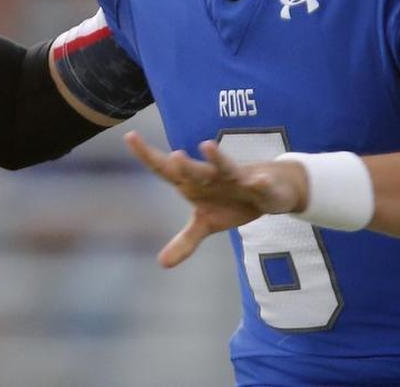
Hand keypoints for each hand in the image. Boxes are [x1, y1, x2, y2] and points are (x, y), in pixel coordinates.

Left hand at [124, 131, 308, 267]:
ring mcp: (236, 177)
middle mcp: (211, 175)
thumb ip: (185, 241)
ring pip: (224, 167)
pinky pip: (259, 184)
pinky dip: (258, 183)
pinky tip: (257, 181)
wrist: (271, 188)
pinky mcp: (260, 185)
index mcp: (193, 183)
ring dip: (216, 158)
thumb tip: (162, 264)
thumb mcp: (207, 224)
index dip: (147, 155)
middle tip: (173, 156)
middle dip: (183, 165)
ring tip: (207, 146)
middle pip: (193, 170)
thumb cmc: (232, 201)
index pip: (165, 169)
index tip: (129, 136)